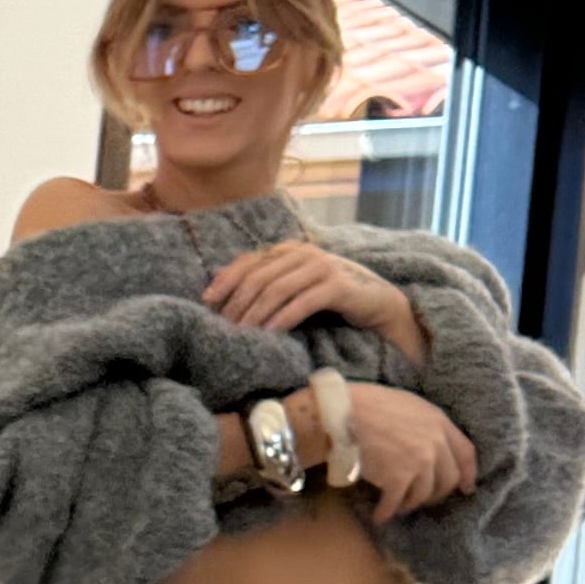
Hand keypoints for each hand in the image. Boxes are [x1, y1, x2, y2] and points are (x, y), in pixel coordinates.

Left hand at [204, 239, 426, 363]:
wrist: (377, 303)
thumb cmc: (330, 299)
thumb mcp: (295, 288)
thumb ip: (268, 284)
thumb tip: (221, 294)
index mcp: (289, 250)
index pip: (249, 260)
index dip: (226, 279)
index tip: (207, 301)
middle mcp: (304, 253)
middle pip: (259, 276)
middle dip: (238, 303)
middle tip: (223, 327)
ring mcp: (322, 266)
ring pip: (277, 288)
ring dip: (256, 313)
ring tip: (242, 333)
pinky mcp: (338, 285)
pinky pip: (303, 301)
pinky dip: (283, 318)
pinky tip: (270, 333)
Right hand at [349, 385, 478, 521]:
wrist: (344, 413)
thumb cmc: (368, 404)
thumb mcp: (408, 405)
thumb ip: (425, 425)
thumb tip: (429, 447)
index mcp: (439, 422)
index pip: (466, 453)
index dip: (468, 474)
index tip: (466, 488)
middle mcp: (435, 443)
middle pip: (448, 479)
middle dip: (436, 493)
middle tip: (422, 499)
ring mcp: (419, 462)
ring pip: (423, 494)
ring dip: (410, 503)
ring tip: (397, 506)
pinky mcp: (398, 478)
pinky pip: (396, 502)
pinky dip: (386, 512)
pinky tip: (380, 515)